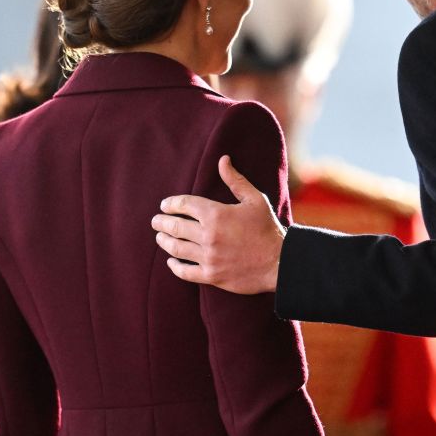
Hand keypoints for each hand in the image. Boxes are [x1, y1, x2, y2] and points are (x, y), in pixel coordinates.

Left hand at [151, 155, 284, 293]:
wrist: (280, 262)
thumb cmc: (268, 229)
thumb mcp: (255, 200)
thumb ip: (235, 180)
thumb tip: (223, 160)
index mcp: (216, 214)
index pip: (184, 205)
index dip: (171, 204)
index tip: (165, 205)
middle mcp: (209, 235)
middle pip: (175, 226)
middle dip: (161, 222)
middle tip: (155, 221)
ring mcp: (209, 257)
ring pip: (176, 248)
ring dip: (164, 241)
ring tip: (160, 237)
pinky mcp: (212, 275)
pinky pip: (185, 271)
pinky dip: (174, 266)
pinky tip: (171, 261)